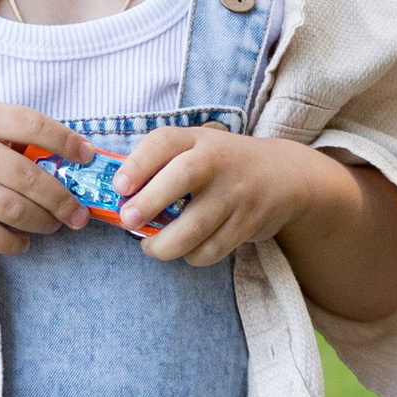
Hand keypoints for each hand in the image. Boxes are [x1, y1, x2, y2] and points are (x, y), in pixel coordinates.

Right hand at [0, 97, 95, 258]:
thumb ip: (2, 130)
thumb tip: (54, 156)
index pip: (35, 125)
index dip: (68, 142)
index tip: (87, 157)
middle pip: (32, 177)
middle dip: (63, 199)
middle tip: (77, 213)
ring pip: (16, 210)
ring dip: (43, 222)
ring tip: (53, 226)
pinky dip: (14, 243)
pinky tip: (22, 242)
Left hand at [115, 127, 349, 270]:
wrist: (284, 175)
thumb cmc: (222, 163)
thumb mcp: (196, 148)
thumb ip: (160, 163)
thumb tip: (113, 193)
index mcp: (196, 139)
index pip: (163, 142)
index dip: (137, 164)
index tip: (118, 187)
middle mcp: (217, 161)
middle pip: (181, 178)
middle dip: (149, 202)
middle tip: (128, 220)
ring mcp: (235, 193)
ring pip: (196, 226)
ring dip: (166, 244)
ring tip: (149, 247)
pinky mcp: (247, 223)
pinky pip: (213, 249)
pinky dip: (193, 256)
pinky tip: (185, 250)